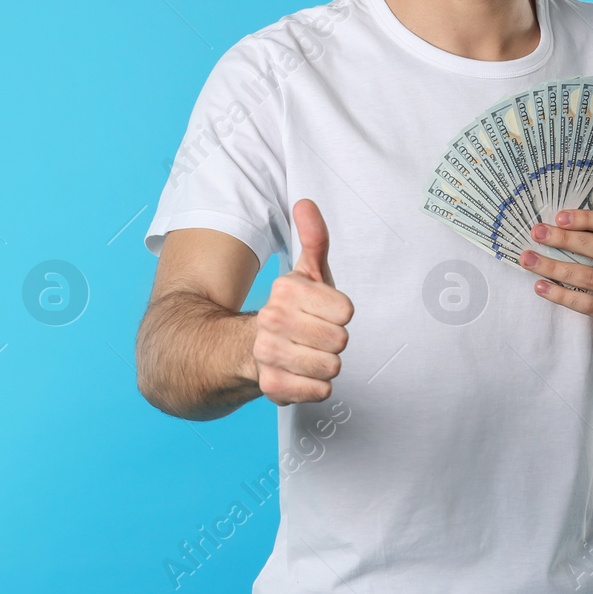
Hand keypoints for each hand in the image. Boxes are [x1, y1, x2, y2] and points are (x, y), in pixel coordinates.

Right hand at [252, 199, 353, 404]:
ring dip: (325, 364)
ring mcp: (268, 354)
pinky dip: (315, 386)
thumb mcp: (305, 274)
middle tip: (313, 336)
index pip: (346, 311)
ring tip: (307, 355)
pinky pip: (320, 391)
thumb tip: (305, 202)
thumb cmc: (290, 310)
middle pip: (340, 341)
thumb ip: (313, 239)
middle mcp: (271, 320)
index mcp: (285, 290)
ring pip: (332, 367)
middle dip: (333, 341)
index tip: (322, 313)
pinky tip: (299, 374)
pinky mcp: (271, 386)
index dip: (339, 314)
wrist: (246, 349)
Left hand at [521, 209, 592, 343]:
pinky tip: (540, 286)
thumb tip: (559, 222)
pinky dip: (559, 294)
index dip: (587, 218)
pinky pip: (586, 303)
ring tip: (528, 259)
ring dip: (553, 266)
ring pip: (588, 276)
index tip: (559, 217)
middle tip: (537, 233)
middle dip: (563, 239)